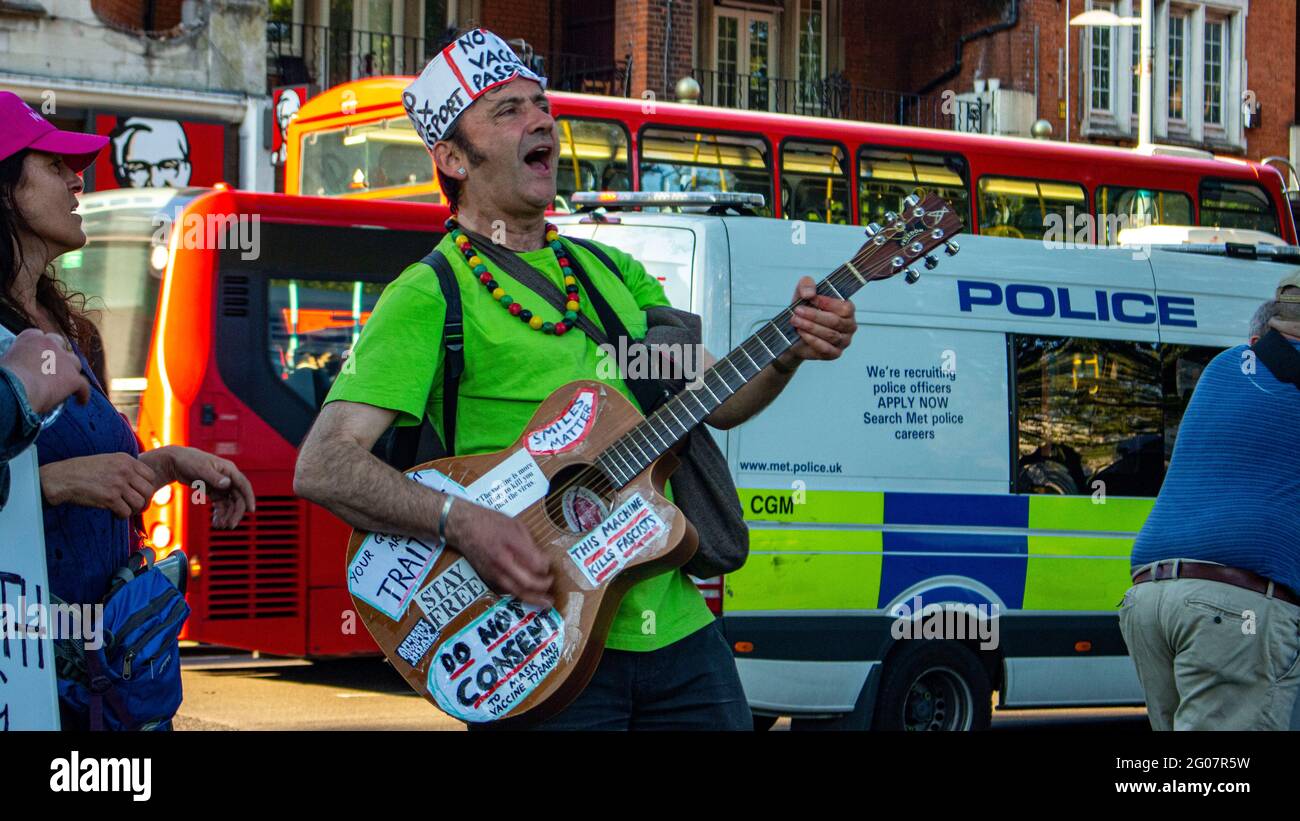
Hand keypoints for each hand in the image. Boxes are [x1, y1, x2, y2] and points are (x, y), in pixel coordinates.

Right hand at [1, 328, 90, 414]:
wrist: (15, 390)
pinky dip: (82, 393)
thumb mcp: (4, 361)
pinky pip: (84, 386)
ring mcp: (64, 360)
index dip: (41, 348)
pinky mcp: (73, 378)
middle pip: (60, 345)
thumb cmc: (4, 377)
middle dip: (58, 354)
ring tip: (66, 383)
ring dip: (71, 372)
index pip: (39, 336)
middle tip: (54, 367)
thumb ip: (14, 359)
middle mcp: (50, 344)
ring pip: (74, 363)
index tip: (38, 355)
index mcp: (30, 337)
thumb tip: (14, 367)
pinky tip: (80, 401)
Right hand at [40, 453, 157, 517]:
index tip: (140, 494)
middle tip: (137, 507)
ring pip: (140, 503)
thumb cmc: (83, 471)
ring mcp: (118, 484)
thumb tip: (141, 482)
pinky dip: (122, 516)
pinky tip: (115, 513)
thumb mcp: (108, 460)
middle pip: (148, 490)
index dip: (148, 487)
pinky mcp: (110, 498)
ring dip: (134, 510)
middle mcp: (125, 470)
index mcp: (125, 460)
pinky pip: (126, 512)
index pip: (150, 475)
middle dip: (144, 501)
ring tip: (125, 511)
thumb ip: (125, 468)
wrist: (62, 478)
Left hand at [143, 446, 255, 528]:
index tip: (251, 510)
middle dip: (235, 512)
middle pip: (237, 497)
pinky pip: (220, 504)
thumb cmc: (188, 460)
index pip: (243, 485)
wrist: (174, 461)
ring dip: (227, 515)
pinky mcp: (213, 491)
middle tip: (230, 525)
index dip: (249, 498)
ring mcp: (220, 485)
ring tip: (220, 525)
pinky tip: (216, 521)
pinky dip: (219, 513)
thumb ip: (215, 477)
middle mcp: (227, 478)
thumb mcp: (201, 468)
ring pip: (229, 503)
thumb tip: (227, 483)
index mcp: (228, 470)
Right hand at [444, 499, 552, 607]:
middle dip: (543, 586)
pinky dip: (520, 595)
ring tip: (546, 602)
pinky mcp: (488, 578)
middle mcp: (502, 562)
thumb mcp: (515, 525)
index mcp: (511, 545)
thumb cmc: (490, 522)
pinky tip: (530, 596)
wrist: (462, 527)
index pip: (535, 564)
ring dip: (534, 598)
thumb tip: (543, 559)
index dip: (546, 567)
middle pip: (527, 583)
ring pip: (516, 592)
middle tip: (551, 584)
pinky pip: (507, 590)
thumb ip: (530, 543)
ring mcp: (494, 572)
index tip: (548, 564)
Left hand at [781, 276, 856, 366]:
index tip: (810, 298)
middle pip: (836, 321)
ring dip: (811, 327)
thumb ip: (806, 285)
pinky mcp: (834, 353)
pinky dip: (812, 340)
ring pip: (830, 334)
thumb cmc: (804, 312)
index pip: (844, 307)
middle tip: (797, 310)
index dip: (827, 303)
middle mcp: (849, 325)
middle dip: (814, 315)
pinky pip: (826, 348)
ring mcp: (844, 341)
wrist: (794, 334)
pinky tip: (801, 333)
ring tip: (795, 320)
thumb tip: (809, 293)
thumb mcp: (802, 294)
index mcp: (847, 309)